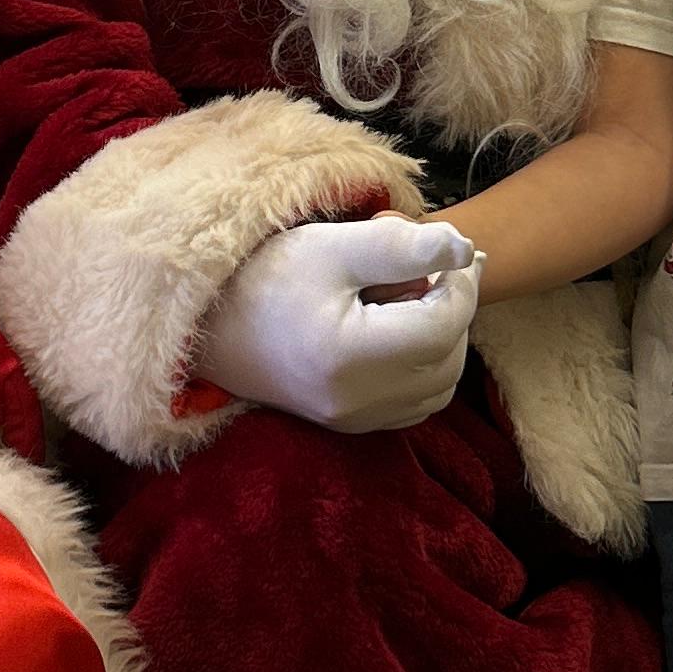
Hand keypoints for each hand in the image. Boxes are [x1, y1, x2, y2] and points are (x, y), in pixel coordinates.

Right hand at [188, 214, 481, 434]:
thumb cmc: (262, 276)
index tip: (450, 250)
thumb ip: (402, 246)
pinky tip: (402, 331)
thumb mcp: (331, 246)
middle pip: (448, 359)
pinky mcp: (347, 425)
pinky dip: (424, 369)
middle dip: (453, 310)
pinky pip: (414, 405)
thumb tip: (467, 248)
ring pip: (439, 388)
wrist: (205, 324)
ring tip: (416, 297)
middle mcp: (355, 402)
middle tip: (432, 267)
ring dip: (443, 342)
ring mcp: (352, 421)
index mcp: (351, 357)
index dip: (460, 284)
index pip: (444, 325)